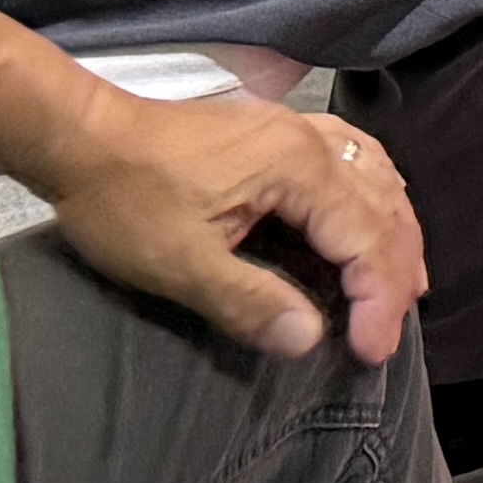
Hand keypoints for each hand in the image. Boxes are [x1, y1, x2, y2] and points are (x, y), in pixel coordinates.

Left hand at [32, 90, 429, 363]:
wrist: (80, 135)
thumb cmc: (124, 198)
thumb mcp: (180, 264)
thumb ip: (250, 302)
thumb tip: (310, 339)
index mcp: (297, 168)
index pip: (365, 238)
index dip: (377, 301)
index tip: (370, 353)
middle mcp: (311, 141)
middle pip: (383, 207)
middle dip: (394, 273)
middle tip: (388, 330)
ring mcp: (296, 129)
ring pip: (376, 178)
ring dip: (393, 234)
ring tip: (401, 283)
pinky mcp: (276, 130)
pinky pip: (354, 158)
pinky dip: (375, 194)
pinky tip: (373, 210)